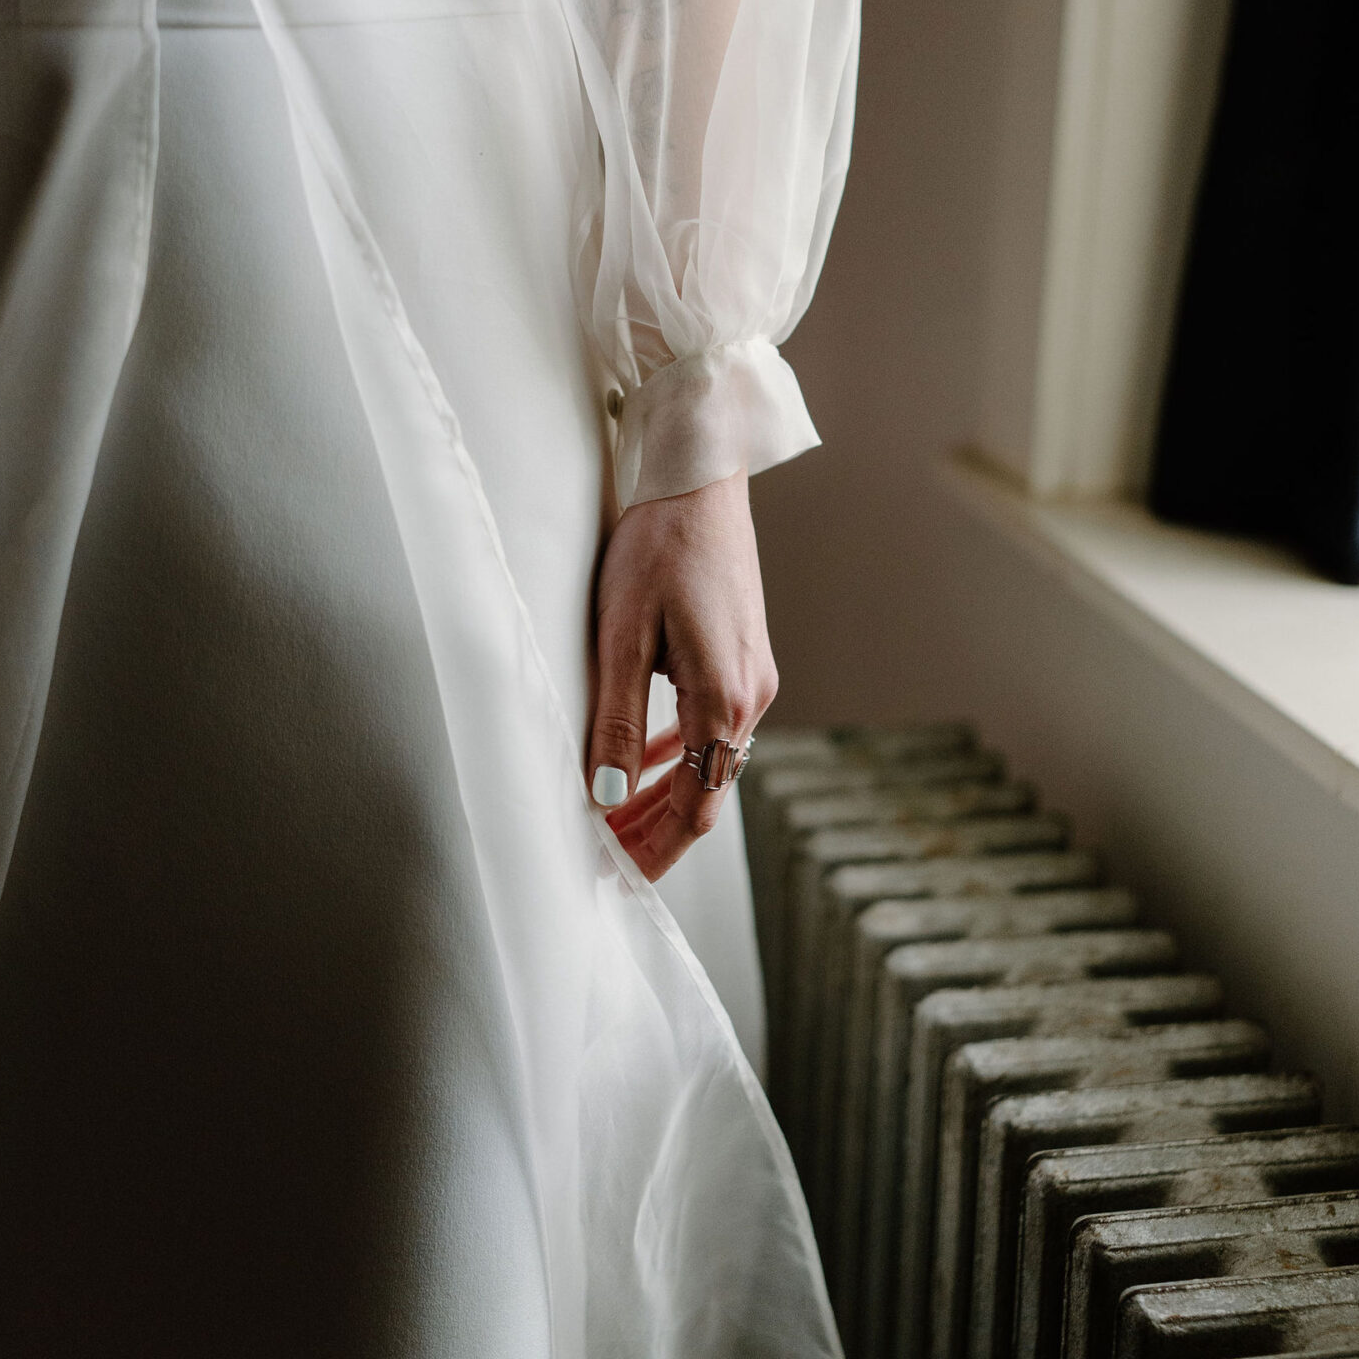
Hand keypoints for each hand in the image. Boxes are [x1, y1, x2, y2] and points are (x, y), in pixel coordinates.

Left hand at [586, 469, 777, 881]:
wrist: (699, 480)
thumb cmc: (657, 547)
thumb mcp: (622, 635)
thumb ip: (616, 720)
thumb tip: (606, 796)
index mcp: (723, 698)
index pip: (697, 804)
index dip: (657, 847)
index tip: (618, 877)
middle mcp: (750, 694)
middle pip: (707, 789)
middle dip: (657, 830)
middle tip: (609, 864)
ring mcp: (752, 674)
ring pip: (710, 758)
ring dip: (666, 794)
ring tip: (619, 825)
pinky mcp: (742, 654)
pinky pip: (714, 724)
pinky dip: (680, 753)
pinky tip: (650, 762)